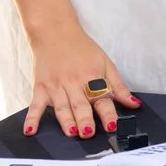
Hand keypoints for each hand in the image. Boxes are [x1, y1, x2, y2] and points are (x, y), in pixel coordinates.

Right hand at [20, 0, 140, 137]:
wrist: (55, 32)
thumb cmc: (83, 49)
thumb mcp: (106, 63)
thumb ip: (118, 86)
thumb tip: (134, 104)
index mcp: (92, 77)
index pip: (102, 97)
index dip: (107, 112)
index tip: (111, 126)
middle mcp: (74, 82)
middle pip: (80, 104)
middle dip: (85, 119)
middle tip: (89, 133)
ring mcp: (55, 86)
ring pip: (61, 106)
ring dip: (66, 120)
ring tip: (71, 132)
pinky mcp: (40, 87)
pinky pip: (35, 105)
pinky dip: (32, 119)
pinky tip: (30, 131)